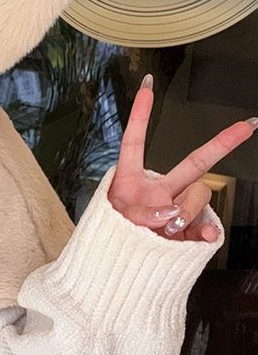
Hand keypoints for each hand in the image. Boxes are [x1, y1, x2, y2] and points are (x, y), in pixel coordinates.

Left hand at [107, 74, 256, 241]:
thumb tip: (171, 213)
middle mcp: (158, 190)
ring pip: (198, 197)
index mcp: (131, 180)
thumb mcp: (114, 220)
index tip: (147, 83)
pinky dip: (205, 233)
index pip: (135, 140)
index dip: (140, 113)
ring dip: (182, 212)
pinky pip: (206, 228)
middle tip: (248, 125)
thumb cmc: (110, 239)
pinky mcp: (189, 232)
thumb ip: (141, 212)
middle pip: (193, 163)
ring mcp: (177, 210)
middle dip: (222, 143)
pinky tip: (200, 238)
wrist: (116, 271)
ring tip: (161, 230)